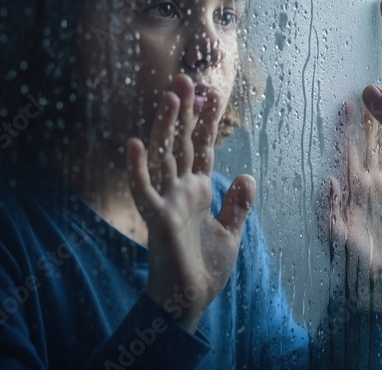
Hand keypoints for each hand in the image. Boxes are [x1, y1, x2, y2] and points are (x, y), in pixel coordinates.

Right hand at [126, 74, 255, 330]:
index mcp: (198, 190)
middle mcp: (180, 190)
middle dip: (185, 112)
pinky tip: (134, 143)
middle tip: (187, 79)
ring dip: (165, 126)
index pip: (202, 147)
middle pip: (181, 143)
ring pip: (164, 156)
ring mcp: (167, 201)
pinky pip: (143, 189)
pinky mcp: (157, 218)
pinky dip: (137, 167)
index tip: (213, 92)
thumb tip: (247, 176)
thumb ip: (238, 205)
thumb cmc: (205, 269)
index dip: (207, 122)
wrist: (190, 302)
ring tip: (170, 97)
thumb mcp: (231, 234)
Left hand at [318, 102, 381, 311]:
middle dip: (368, 119)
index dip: (344, 129)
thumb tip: (329, 181)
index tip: (344, 104)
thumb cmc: (353, 263)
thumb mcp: (338, 239)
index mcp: (352, 191)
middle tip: (370, 91)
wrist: (378, 280)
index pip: (346, 153)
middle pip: (368, 145)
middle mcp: (369, 185)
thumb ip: (331, 212)